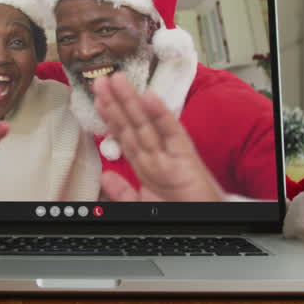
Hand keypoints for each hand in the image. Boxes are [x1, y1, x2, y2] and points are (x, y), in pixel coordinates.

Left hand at [92, 72, 223, 201]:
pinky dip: (160, 115)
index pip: (124, 136)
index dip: (110, 118)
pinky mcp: (186, 157)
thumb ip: (124, 192)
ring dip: (130, 102)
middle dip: (115, 103)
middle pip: (131, 125)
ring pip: (145, 124)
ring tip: (117, 81)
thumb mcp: (144, 204)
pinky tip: (149, 97)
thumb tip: (106, 175)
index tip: (97, 100)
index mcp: (147, 165)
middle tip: (99, 81)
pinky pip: (171, 133)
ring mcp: (171, 153)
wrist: (206, 223)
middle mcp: (156, 155)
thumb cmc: (181, 211)